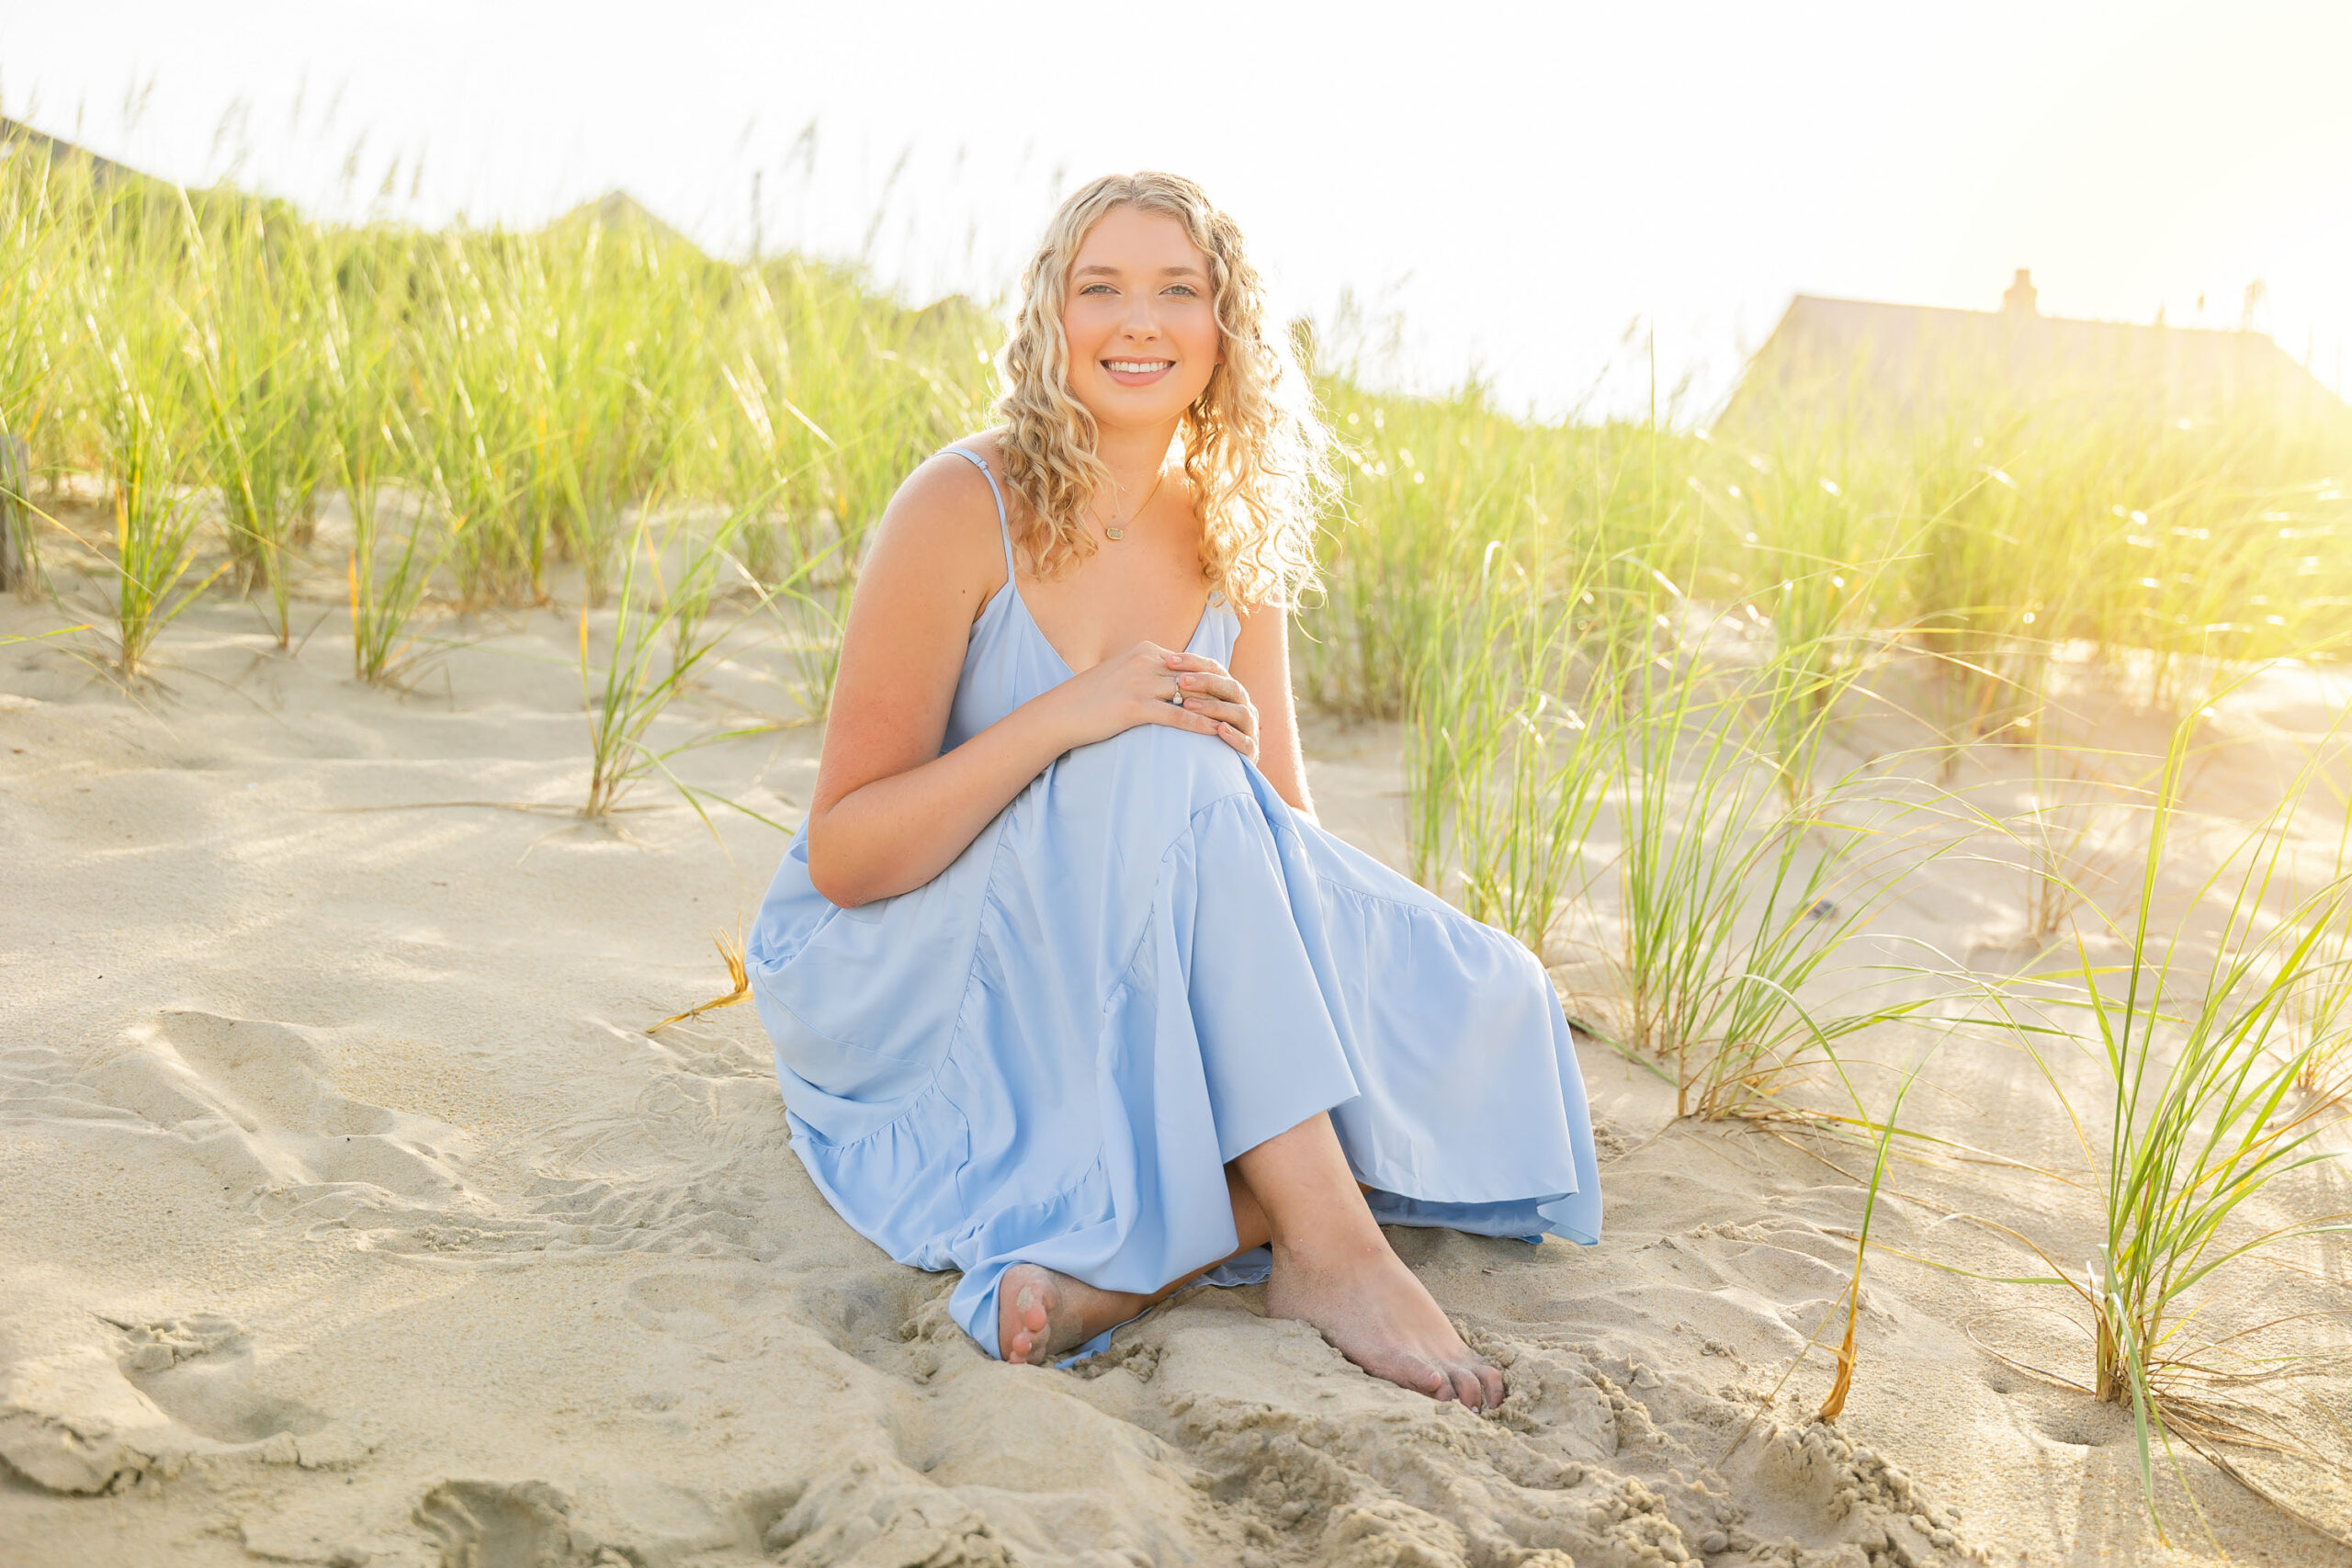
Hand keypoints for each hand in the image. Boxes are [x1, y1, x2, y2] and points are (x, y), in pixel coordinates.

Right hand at [1035, 642, 1253, 757]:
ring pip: (1191, 695)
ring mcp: (1140, 684)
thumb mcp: (1121, 675)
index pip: (1192, 661)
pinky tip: (1216, 734)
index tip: (1232, 689)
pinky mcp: (1134, 707)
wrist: (1059, 713)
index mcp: (1145, 651)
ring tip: (1238, 722)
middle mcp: (1146, 662)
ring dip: (1217, 709)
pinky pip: (1177, 716)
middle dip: (1223, 691)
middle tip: (1244, 706)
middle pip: (1197, 676)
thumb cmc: (1090, 698)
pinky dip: (1201, 724)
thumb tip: (1170, 681)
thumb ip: (1147, 672)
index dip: (1215, 676)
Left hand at [1171, 659, 1258, 762]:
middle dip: (1206, 682)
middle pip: (1230, 686)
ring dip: (1215, 707)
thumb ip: (1182, 687)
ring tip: (1189, 706)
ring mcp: (1249, 728)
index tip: (1169, 661)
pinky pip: (1246, 742)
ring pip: (1239, 712)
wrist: (1215, 766)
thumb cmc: (1197, 728)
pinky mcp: (1251, 751)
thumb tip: (1158, 662)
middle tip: (1181, 681)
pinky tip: (1219, 730)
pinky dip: (1234, 735)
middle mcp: (1243, 705)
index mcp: (1230, 690)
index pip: (1215, 669)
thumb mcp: (1191, 705)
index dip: (1194, 663)